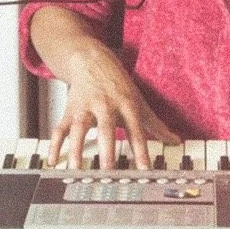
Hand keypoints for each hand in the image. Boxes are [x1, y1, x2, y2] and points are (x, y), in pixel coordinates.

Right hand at [50, 42, 180, 168]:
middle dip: (106, 148)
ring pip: (78, 128)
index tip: (144, 169)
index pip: (136, 130)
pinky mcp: (69, 110)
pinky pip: (59, 129)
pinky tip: (53, 161)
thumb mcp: (138, 101)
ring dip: (76, 148)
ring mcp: (84, 107)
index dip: (141, 150)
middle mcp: (105, 105)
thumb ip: (155, 125)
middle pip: (106, 128)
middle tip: (108, 168)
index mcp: (125, 105)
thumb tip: (175, 141)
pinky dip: (55, 145)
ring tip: (76, 167)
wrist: (91, 59)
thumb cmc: (117, 84)